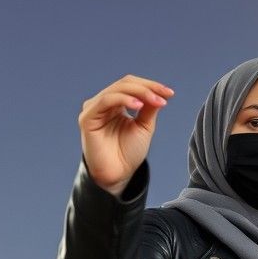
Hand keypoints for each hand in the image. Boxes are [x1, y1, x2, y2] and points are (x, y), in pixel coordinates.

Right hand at [78, 74, 173, 193]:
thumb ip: (149, 108)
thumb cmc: (129, 153)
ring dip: (140, 93)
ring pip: (117, 89)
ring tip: (156, 101)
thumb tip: (160, 92)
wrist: (118, 175)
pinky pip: (106, 100)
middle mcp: (102, 103)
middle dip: (148, 88)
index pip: (131, 85)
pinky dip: (124, 99)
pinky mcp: (87, 117)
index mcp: (115, 104)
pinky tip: (139, 106)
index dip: (151, 86)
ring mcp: (94, 109)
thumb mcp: (144, 126)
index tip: (170, 93)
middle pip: (125, 84)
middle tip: (165, 95)